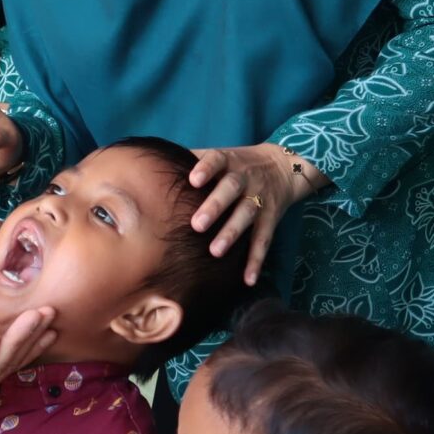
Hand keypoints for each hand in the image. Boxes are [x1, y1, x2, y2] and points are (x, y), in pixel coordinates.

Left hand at [188, 144, 328, 285]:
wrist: (282, 167)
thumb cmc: (236, 165)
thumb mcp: (219, 155)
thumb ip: (190, 159)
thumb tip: (151, 164)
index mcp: (229, 161)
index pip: (217, 160)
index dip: (206, 169)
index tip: (193, 180)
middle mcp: (245, 178)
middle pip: (231, 189)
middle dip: (215, 206)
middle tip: (197, 225)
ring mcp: (259, 199)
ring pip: (247, 215)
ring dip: (232, 233)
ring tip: (215, 251)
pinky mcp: (271, 218)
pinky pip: (264, 240)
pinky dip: (256, 260)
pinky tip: (248, 279)